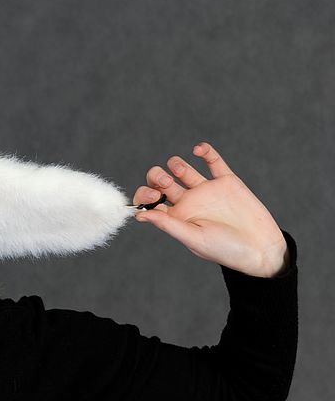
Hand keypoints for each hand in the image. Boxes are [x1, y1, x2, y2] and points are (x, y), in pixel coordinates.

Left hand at [133, 142, 288, 277]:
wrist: (261, 248)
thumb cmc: (225, 250)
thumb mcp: (193, 238)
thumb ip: (168, 224)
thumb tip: (139, 215)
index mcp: (175, 217)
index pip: (150, 201)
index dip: (145, 195)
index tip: (153, 197)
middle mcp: (188, 202)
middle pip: (161, 181)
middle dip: (156, 177)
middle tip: (165, 183)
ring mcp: (206, 190)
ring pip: (182, 169)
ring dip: (176, 164)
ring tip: (179, 170)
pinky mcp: (226, 181)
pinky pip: (213, 161)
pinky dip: (205, 151)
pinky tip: (198, 150)